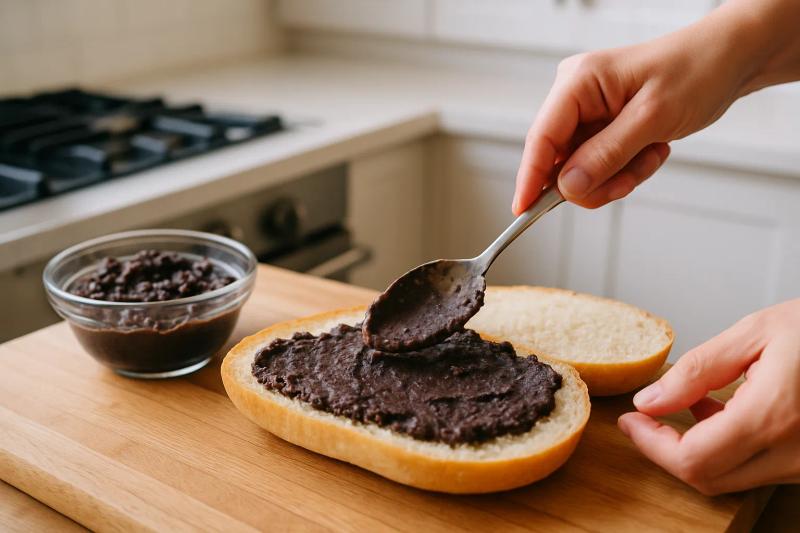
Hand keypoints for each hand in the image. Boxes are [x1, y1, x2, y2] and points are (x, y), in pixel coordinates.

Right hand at [512, 0, 799, 212]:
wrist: (729, 59)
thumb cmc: (697, 71)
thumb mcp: (653, 117)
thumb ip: (606, 154)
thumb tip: (567, 186)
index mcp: (579, 82)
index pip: (542, 138)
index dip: (530, 178)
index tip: (523, 211)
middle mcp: (575, 96)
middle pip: (560, 161)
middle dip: (596, 179)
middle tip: (630, 177)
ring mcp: (588, 113)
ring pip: (582, 170)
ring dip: (618, 174)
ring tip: (650, 154)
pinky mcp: (601, 127)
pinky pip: (600, 166)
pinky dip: (627, 168)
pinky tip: (651, 149)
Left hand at [618, 299, 799, 494]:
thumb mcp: (756, 333)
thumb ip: (699, 371)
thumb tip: (650, 401)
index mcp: (774, 417)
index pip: (692, 459)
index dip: (650, 444)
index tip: (630, 420)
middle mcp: (793, 453)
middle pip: (707, 478)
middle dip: (666, 450)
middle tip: (645, 418)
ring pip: (730, 478)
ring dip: (696, 448)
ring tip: (687, 403)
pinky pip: (756, 469)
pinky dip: (726, 448)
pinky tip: (720, 410)